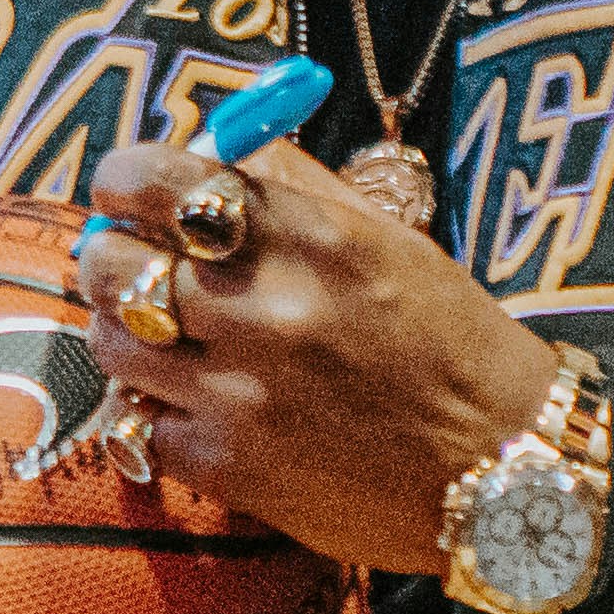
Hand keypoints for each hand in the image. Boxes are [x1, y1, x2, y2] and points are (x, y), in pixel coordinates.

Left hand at [73, 133, 570, 575]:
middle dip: (112, 255)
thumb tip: (212, 145)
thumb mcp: (390, 241)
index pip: (162, 181)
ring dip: (126, 331)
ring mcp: (241, 395)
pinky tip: (199, 405)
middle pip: (114, 261)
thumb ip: (296, 188)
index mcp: (312, 238)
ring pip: (111, 341)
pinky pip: (140, 424)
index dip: (124, 180)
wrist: (503, 468)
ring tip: (166, 336)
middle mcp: (268, 311)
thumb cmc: (453, 345)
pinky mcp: (228, 468)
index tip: (125, 190)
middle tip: (134, 264)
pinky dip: (157, 411)